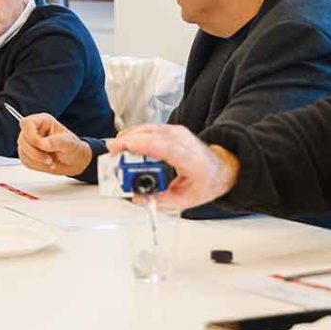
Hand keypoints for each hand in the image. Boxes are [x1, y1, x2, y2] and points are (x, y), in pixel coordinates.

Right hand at [17, 113, 92, 176]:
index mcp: (43, 122)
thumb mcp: (68, 143)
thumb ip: (54, 142)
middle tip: (49, 159)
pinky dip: (36, 166)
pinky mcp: (27, 154)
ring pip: (22, 152)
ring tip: (50, 161)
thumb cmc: (73, 148)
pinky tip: (46, 164)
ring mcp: (29, 143)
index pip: (27, 123)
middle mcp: (34, 131)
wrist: (74, 162)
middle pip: (22, 139)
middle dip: (35, 153)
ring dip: (37, 161)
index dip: (31, 135)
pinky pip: (25, 161)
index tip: (41, 145)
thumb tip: (41, 144)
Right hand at [107, 124, 240, 210]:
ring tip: (113, 149)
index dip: (140, 145)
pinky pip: (149, 128)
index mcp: (192, 161)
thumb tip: (138, 198)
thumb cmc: (206, 181)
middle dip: (128, 141)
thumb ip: (161, 201)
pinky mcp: (171, 130)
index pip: (164, 147)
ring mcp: (178, 133)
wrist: (220, 168)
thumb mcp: (186, 200)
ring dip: (129, 137)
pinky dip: (134, 134)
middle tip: (110, 152)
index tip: (121, 147)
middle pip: (153, 136)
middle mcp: (185, 143)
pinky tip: (124, 143)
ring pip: (149, 129)